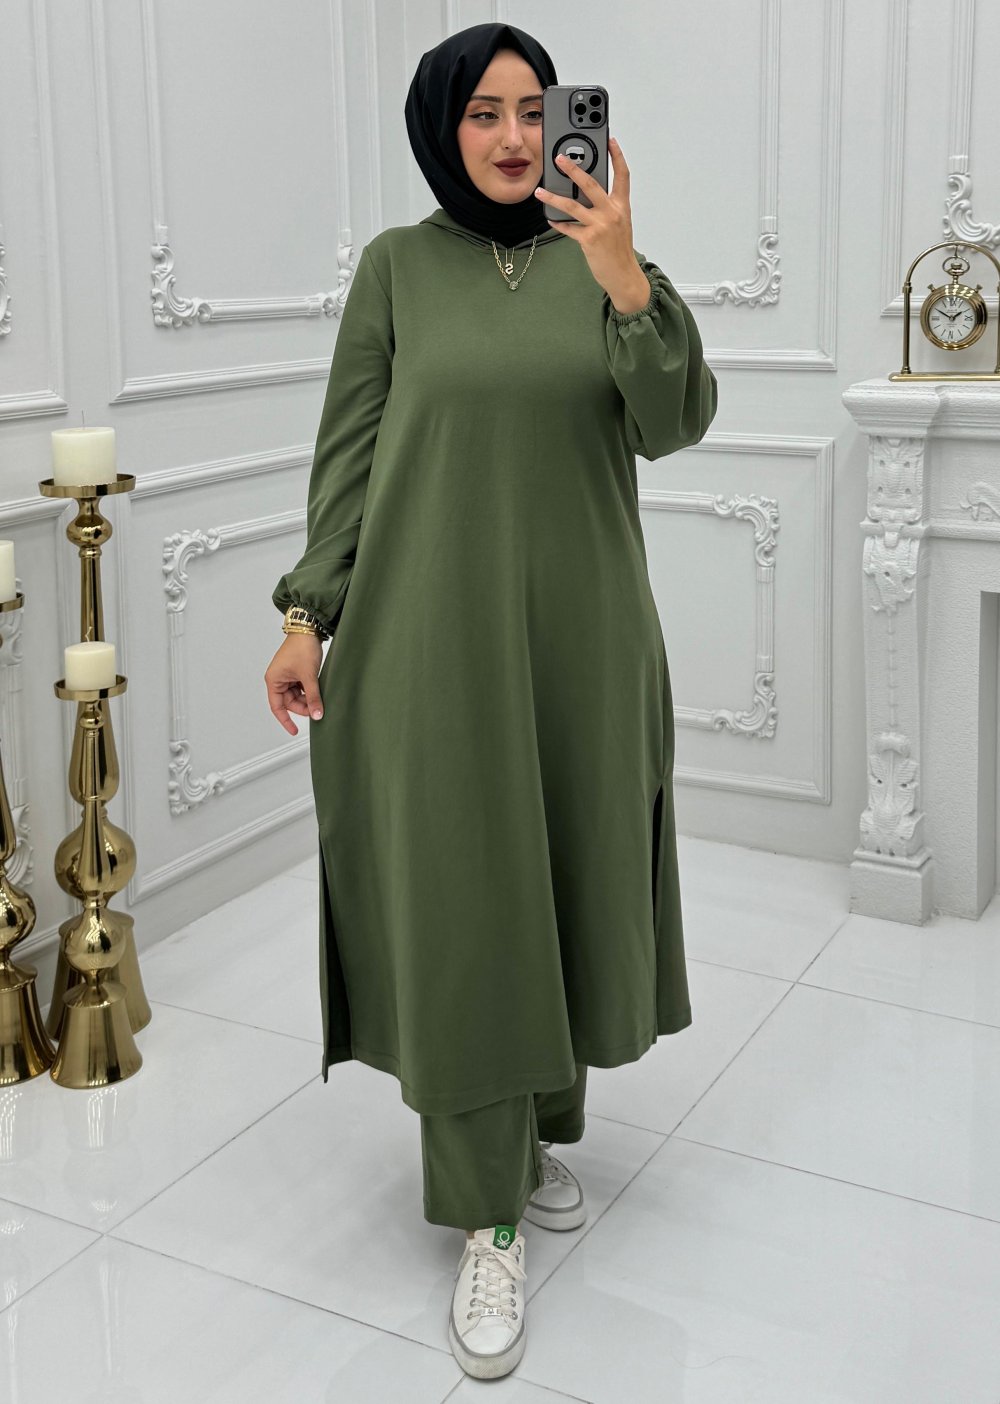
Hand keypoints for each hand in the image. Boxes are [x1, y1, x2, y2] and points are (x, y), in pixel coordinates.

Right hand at [264, 633, 323, 735]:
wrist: (309, 629)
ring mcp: (288, 676)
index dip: (286, 721)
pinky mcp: (296, 672)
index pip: (277, 707)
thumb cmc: (302, 647)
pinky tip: (318, 692)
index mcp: (274, 680)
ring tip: (319, 698)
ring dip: (307, 699)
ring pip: (297, 696)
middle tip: (316, 710)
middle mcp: (278, 679)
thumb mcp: (308, 676)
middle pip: (289, 703)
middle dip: (303, 707)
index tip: (294, 731)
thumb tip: (316, 714)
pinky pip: (302, 688)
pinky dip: (309, 692)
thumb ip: (313, 697)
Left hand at [534, 136, 649, 311]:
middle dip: (573, 169)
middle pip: (591, 184)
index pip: (622, 175)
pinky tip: (549, 218)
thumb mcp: (619, 224)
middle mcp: (612, 212)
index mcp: (622, 206)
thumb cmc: (620, 250)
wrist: (624, 275)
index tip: (610, 141)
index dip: (617, 156)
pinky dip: (557, 223)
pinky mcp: (589, 240)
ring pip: (572, 205)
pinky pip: (568, 228)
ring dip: (553, 197)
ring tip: (540, 190)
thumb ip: (607, 208)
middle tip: (559, 159)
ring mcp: (600, 226)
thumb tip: (587, 196)